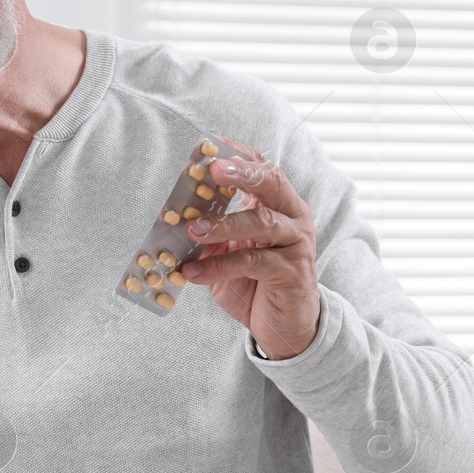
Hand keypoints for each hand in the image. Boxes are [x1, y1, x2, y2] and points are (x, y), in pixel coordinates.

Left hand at [178, 145, 319, 359]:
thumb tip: (177, 218)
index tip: (210, 147)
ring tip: (192, 230)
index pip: (261, 168)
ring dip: (223, 224)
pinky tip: (193, 272)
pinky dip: (219, 266)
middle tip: (212, 171)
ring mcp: (296, 243)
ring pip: (261, 223)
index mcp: (277, 205)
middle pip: (272, 183)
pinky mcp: (292, 272)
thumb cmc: (256, 281)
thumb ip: (211, 232)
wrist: (286, 325)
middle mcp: (293, 217)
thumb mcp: (228, 252)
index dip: (237, 155)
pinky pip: (253, 262)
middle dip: (241, 173)